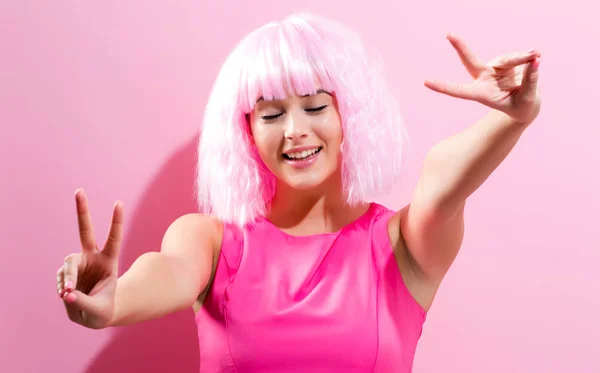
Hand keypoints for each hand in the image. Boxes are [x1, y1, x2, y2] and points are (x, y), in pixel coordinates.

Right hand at [56, 189, 123, 328]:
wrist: (95, 314)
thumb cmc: (103, 311)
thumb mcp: (99, 311)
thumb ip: (84, 302)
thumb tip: (66, 293)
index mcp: (109, 261)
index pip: (114, 239)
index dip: (116, 222)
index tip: (118, 202)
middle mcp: (93, 258)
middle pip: (85, 231)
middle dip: (82, 211)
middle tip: (79, 190)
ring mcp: (79, 264)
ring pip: (68, 265)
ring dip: (67, 279)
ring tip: (69, 293)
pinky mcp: (67, 272)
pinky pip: (61, 278)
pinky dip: (62, 287)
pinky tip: (67, 296)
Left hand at [425, 34, 541, 125]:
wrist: (527, 105)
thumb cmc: (521, 107)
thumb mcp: (527, 99)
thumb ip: (530, 81)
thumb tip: (535, 60)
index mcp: (481, 94)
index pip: (460, 91)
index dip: (444, 87)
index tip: (426, 82)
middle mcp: (483, 79)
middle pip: (470, 61)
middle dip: (460, 47)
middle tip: (449, 34)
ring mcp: (493, 68)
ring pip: (507, 58)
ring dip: (522, 58)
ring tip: (537, 55)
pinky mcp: (504, 61)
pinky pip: (517, 56)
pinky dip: (527, 56)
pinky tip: (536, 55)